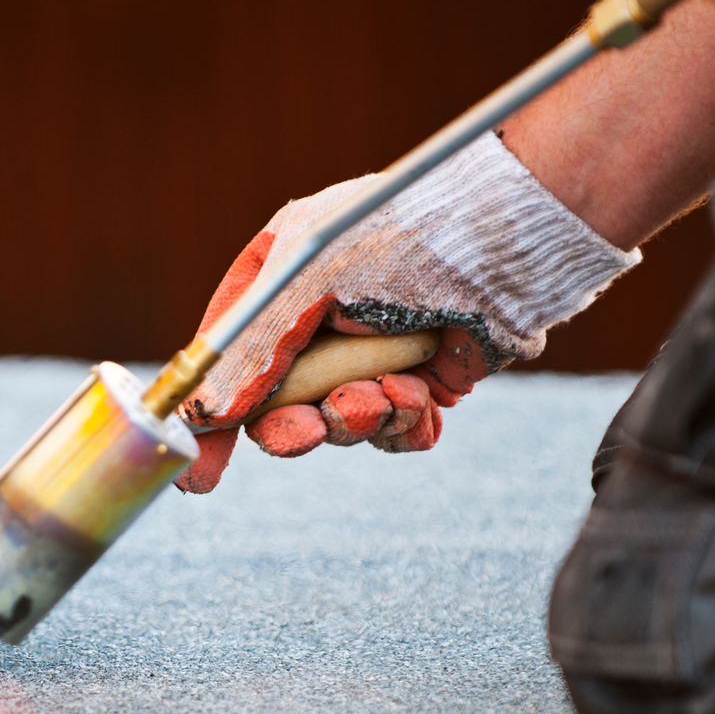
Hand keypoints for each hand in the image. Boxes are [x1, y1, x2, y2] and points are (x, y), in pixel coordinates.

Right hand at [174, 134, 636, 492]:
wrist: (514, 244)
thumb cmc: (405, 238)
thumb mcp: (307, 286)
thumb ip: (253, 351)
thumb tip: (205, 415)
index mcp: (280, 277)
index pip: (226, 354)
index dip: (210, 414)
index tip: (200, 474)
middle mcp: (320, 317)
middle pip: (278, 403)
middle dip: (298, 425)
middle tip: (311, 432)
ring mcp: (372, 349)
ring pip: (338, 421)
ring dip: (361, 418)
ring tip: (396, 392)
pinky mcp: (423, 378)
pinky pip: (394, 430)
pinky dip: (406, 426)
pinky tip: (426, 399)